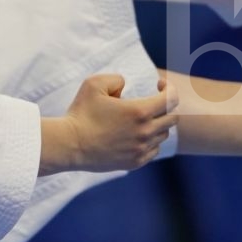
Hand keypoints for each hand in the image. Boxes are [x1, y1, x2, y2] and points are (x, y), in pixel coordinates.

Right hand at [47, 73, 176, 173]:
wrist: (69, 145)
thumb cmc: (80, 113)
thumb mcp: (93, 84)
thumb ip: (116, 79)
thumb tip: (125, 85)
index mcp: (139, 112)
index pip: (171, 99)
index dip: (169, 88)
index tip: (158, 84)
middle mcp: (145, 132)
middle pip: (172, 118)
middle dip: (165, 106)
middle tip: (153, 102)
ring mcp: (141, 149)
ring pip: (163, 135)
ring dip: (157, 124)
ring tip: (140, 119)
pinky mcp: (134, 163)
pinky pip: (153, 151)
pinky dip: (150, 142)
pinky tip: (136, 136)